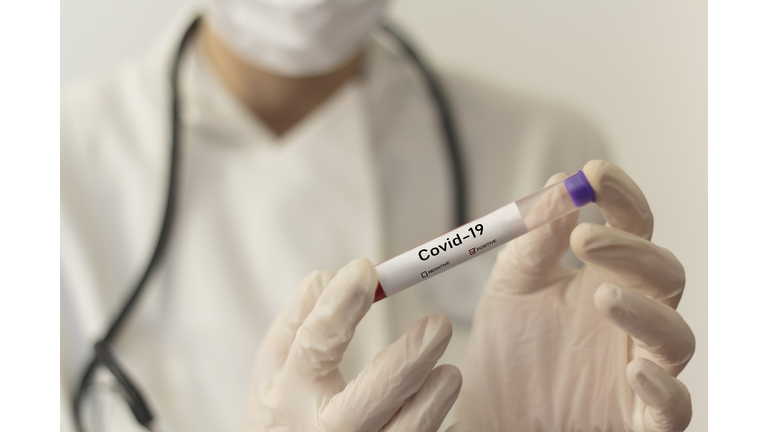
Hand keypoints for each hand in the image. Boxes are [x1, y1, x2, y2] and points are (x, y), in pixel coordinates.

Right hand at [245, 258, 462, 431]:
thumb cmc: (285, 403)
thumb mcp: (275, 362)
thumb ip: (301, 316)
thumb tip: (335, 275)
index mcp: (292, 390)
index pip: (316, 344)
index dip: (339, 305)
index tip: (366, 270)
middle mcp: (326, 428)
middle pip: (370, 398)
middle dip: (407, 361)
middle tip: (439, 324)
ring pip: (404, 431)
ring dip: (432, 400)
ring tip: (449, 373)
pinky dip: (437, 425)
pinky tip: (447, 403)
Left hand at [457, 161, 693, 430]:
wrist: (493, 414)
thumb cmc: (509, 350)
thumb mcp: (511, 287)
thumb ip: (534, 241)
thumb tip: (558, 185)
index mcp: (604, 278)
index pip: (631, 227)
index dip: (622, 197)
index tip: (595, 174)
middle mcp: (630, 318)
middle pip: (662, 273)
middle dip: (631, 250)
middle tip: (585, 239)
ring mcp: (640, 367)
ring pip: (674, 334)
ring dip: (644, 310)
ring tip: (601, 295)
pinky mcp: (641, 419)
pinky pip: (672, 407)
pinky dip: (661, 387)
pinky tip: (632, 369)